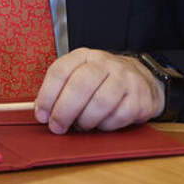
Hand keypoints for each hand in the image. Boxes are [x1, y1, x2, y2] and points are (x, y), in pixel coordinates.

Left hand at [34, 48, 163, 133]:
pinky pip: (119, 116)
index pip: (60, 71)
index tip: (42, 115)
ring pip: (100, 102)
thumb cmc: (103, 82)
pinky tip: (102, 124)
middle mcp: (105, 63)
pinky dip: (106, 126)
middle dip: (64, 111)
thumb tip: (42, 112)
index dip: (47, 96)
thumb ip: (61, 90)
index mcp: (84, 56)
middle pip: (80, 86)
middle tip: (57, 127)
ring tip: (82, 126)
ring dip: (86, 120)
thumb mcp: (80, 76)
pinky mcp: (139, 97)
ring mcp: (125, 78)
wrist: (141, 80)